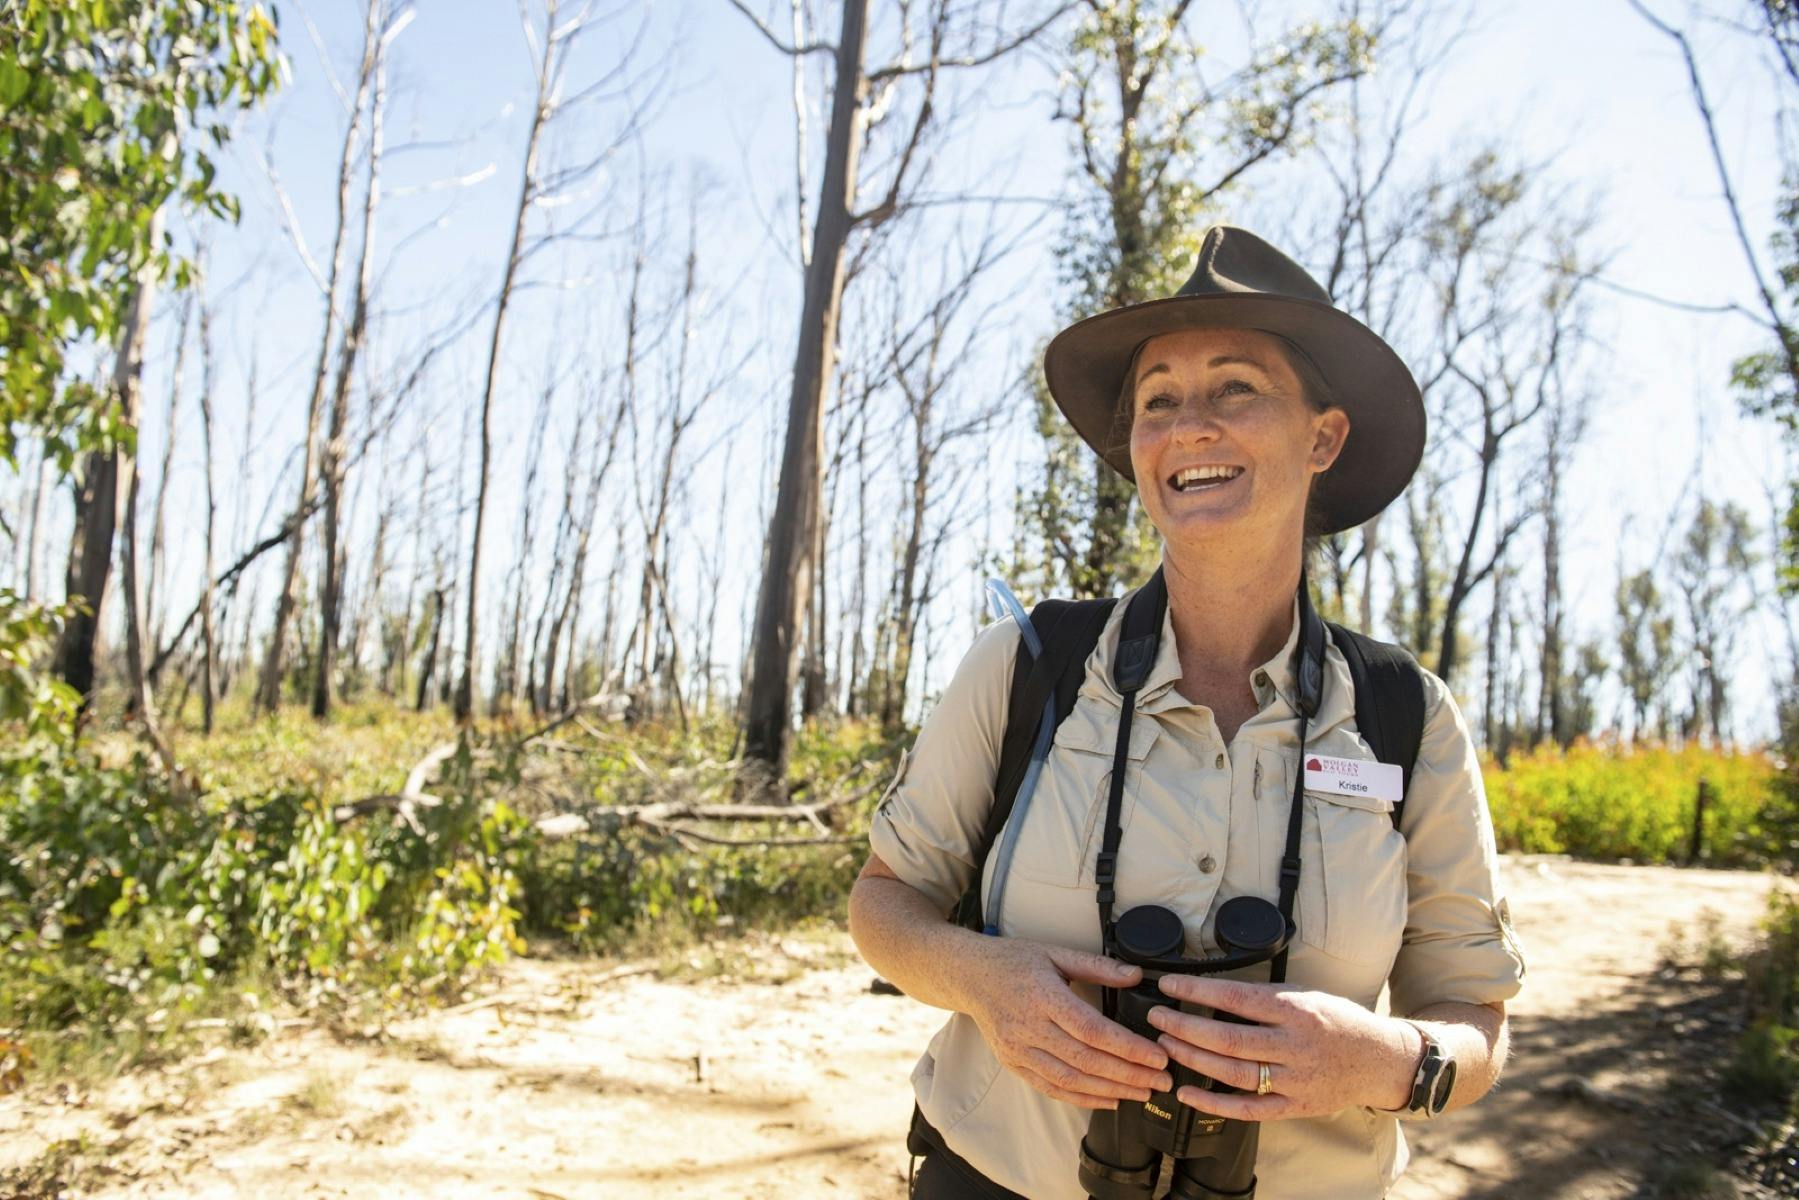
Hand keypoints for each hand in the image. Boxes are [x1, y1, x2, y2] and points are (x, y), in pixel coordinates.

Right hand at [960, 938, 1173, 1110]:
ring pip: (1070, 1080)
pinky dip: (1082, 1098)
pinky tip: (1108, 1099)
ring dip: (1110, 1090)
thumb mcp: (1055, 953)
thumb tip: (1136, 976)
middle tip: (1161, 1080)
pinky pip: (1051, 1088)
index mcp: (1043, 996)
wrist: (970, 976)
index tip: (1157, 1056)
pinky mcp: (1013, 1064)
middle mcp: (1029, 1027)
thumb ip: (1098, 966)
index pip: (1092, 1030)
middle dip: (1129, 1074)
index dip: (1127, 1048)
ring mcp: (1018, 1050)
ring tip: (1142, 1092)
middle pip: (1086, 1060)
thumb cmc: (1014, 961)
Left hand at [1146, 974, 1421, 1120]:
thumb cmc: (1338, 1021)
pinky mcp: (1294, 1107)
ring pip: (1233, 1072)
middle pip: (1228, 1038)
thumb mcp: (1306, 995)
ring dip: (1193, 1059)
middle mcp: (1294, 1045)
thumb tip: (1213, 990)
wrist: (1381, 1060)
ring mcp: (1295, 1080)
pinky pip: (1247, 1109)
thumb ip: (1265, 997)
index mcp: (1296, 1010)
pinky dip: (1212, 1103)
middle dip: (1185, 1027)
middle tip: (1157, 1016)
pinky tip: (1186, 1092)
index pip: (1236, 998)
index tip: (1169, 985)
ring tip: (1166, 1045)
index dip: (1198, 991)